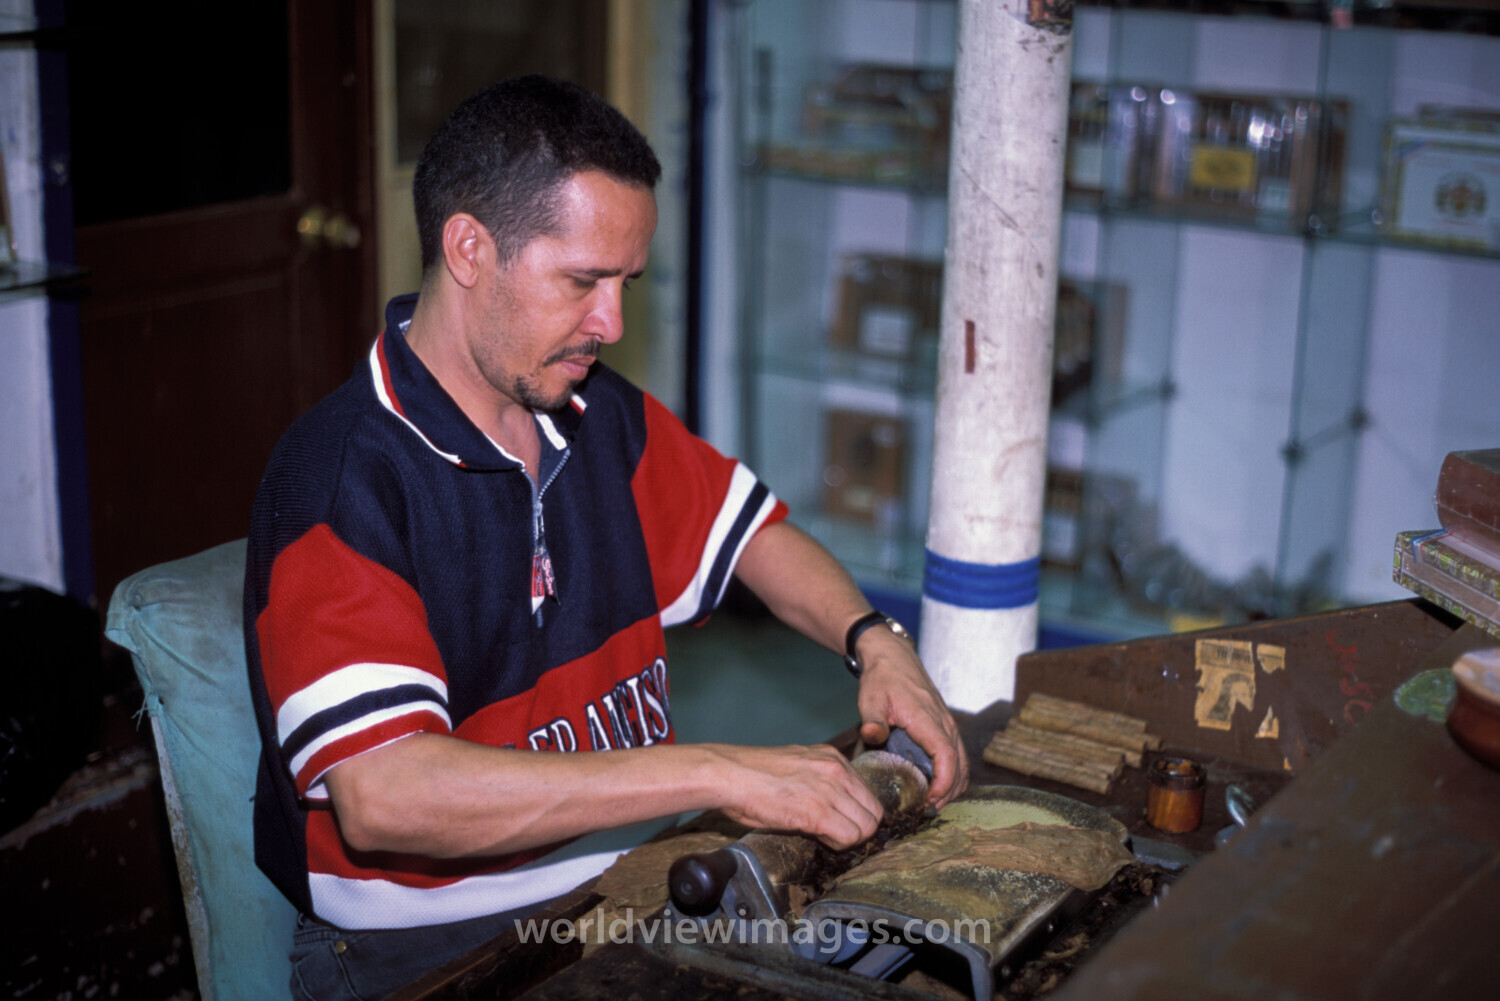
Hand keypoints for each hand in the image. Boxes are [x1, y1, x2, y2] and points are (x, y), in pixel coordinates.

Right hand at [708, 743, 884, 849]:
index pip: (867, 794)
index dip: (856, 813)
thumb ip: (820, 779)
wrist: (729, 775)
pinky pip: (849, 837)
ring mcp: (829, 790)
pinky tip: (817, 837)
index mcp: (832, 758)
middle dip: (858, 828)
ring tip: (823, 836)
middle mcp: (836, 770)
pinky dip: (837, 844)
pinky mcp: (818, 812)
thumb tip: (832, 804)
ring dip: (849, 838)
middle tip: (834, 833)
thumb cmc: (751, 774)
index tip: (839, 821)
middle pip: (874, 812)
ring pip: (866, 827)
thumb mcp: (796, 766)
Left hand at [853, 626, 968, 808]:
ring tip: (934, 802)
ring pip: (962, 761)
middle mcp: (944, 723)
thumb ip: (872, 720)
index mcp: (928, 719)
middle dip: (948, 791)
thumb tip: (871, 734)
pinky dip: (954, 772)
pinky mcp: (945, 725)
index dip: (943, 783)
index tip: (930, 800)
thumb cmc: (882, 678)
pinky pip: (957, 753)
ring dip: (953, 784)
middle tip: (928, 810)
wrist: (892, 657)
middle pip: (959, 765)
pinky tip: (939, 785)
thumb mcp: (871, 698)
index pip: (947, 757)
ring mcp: (948, 724)